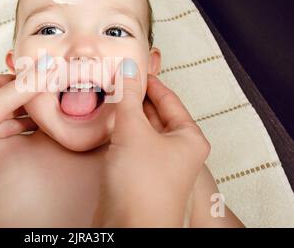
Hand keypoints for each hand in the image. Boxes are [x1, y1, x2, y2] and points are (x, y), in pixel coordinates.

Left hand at [0, 55, 56, 208]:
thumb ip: (22, 89)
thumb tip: (51, 65)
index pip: (22, 78)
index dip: (44, 77)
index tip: (68, 79)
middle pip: (19, 96)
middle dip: (41, 97)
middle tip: (69, 99)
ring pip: (14, 116)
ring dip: (33, 116)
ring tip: (59, 117)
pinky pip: (5, 135)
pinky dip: (20, 134)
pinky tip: (32, 137)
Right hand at [93, 59, 209, 226]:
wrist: (130, 227)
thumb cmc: (143, 185)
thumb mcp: (134, 131)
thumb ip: (128, 97)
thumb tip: (128, 69)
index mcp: (189, 138)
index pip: (169, 99)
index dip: (150, 82)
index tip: (133, 68)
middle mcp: (178, 151)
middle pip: (157, 114)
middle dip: (137, 97)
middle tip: (117, 80)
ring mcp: (159, 164)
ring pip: (143, 130)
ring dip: (127, 114)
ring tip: (110, 96)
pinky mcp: (141, 175)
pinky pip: (132, 145)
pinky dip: (121, 132)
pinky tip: (108, 123)